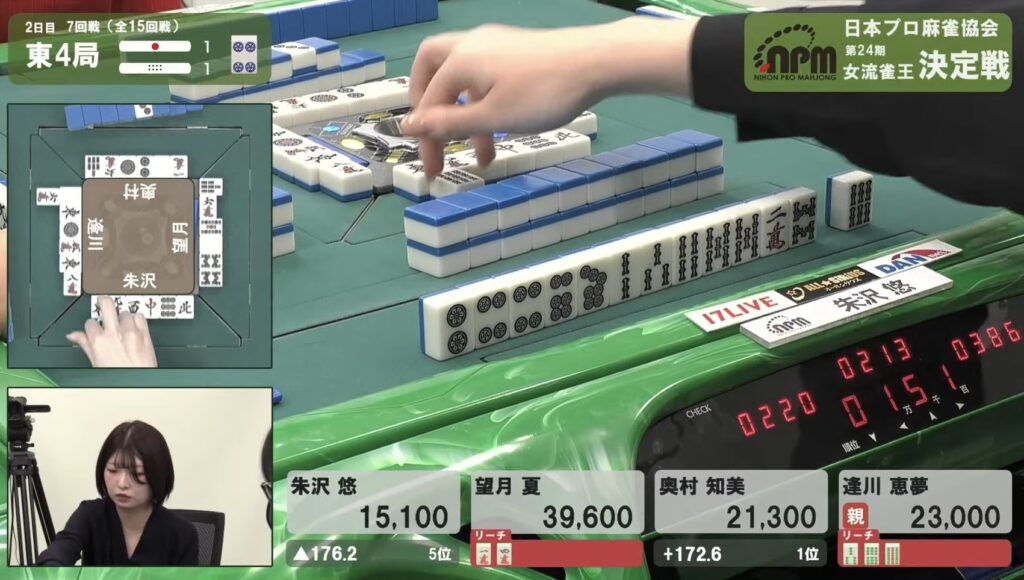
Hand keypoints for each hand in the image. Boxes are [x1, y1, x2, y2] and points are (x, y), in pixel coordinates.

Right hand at [66, 296, 157, 367]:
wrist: (139, 381)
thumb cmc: (118, 375)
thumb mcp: (96, 362)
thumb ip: (85, 344)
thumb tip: (73, 335)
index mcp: (99, 340)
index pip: (90, 322)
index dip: (92, 324)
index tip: (94, 327)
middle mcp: (114, 333)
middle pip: (107, 305)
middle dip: (104, 301)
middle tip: (104, 301)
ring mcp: (130, 331)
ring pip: (124, 311)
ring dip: (122, 316)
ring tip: (122, 324)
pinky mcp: (144, 332)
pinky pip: (140, 316)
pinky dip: (136, 318)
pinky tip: (134, 324)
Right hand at [402, 16, 700, 177]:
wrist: (595, 61)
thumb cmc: (542, 93)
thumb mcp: (492, 117)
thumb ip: (448, 123)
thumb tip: (407, 126)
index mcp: (458, 61)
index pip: (428, 103)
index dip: (427, 139)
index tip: (433, 171)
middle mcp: (470, 45)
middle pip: (432, 69)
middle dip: (428, 104)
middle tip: (435, 135)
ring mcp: (494, 44)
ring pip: (464, 77)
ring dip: (465, 114)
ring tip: (482, 153)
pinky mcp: (516, 50)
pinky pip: (486, 75)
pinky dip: (485, 102)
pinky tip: (502, 127)